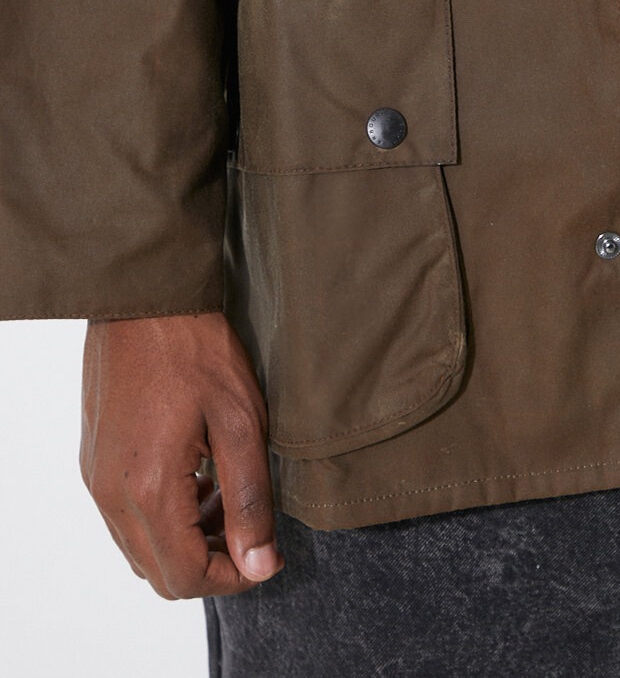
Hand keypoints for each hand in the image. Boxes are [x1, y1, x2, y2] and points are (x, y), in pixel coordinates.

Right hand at [80, 312, 283, 598]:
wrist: (145, 298)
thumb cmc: (197, 350)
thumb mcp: (241, 422)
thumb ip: (249, 500)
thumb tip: (259, 565)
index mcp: (148, 489)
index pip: (187, 577)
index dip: (235, 578)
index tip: (269, 554)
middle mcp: (111, 494)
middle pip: (160, 573)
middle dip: (211, 562)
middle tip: (250, 524)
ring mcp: (96, 478)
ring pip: (141, 548)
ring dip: (187, 539)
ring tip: (227, 493)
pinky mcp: (94, 459)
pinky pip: (125, 517)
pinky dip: (163, 516)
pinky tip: (197, 474)